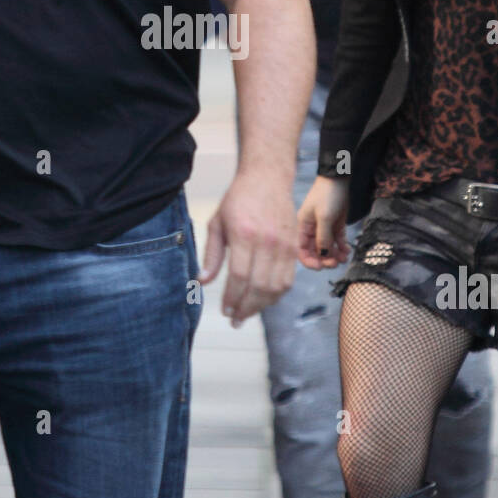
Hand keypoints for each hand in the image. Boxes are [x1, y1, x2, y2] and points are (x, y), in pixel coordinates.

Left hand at [199, 173, 297, 326]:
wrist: (268, 178)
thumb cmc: (239, 199)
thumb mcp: (217, 223)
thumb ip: (211, 255)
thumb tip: (202, 282)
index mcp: (244, 234)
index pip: (240, 277)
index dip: (232, 298)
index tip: (225, 310)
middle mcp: (267, 242)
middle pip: (259, 287)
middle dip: (246, 308)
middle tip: (235, 319)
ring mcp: (284, 245)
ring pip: (276, 287)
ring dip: (262, 306)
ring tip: (248, 312)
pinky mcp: (294, 246)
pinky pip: (289, 279)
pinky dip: (277, 294)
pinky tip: (264, 299)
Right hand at [297, 175, 351, 270]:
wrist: (339, 178)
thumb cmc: (327, 195)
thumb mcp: (324, 217)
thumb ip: (323, 238)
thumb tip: (323, 256)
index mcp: (304, 227)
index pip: (302, 250)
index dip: (309, 261)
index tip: (320, 267)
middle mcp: (313, 230)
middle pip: (316, 252)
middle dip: (325, 259)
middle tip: (336, 263)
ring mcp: (325, 228)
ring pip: (328, 248)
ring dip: (335, 255)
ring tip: (344, 257)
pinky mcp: (336, 225)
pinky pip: (338, 241)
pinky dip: (342, 247)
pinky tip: (348, 250)